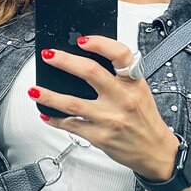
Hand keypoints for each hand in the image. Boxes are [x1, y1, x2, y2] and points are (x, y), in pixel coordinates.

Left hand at [29, 35, 175, 180]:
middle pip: (89, 72)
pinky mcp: (99, 136)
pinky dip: (55, 119)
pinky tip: (46, 114)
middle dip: (64, 61)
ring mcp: (109, 119)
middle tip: (49, 56)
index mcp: (133, 83)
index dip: (100, 43)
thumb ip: (120, 76)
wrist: (155, 151)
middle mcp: (122, 99)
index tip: (83, 40)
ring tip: (34, 90)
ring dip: (49, 95)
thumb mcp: (140, 91)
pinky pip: (70, 125)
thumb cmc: (146, 120)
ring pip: (72, 103)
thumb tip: (87, 60)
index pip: (120, 54)